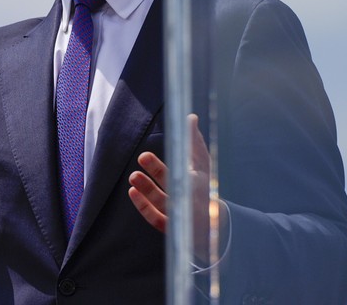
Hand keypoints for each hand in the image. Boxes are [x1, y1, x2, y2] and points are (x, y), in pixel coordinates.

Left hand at [128, 114, 226, 262]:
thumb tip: (190, 116)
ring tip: (133, 176)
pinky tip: (132, 192)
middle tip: (143, 156)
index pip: (195, 163)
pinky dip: (145, 207)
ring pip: (165, 202)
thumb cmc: (203, 189)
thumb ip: (194, 143)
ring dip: (149, 190)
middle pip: (178, 183)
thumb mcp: (201, 167)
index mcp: (200, 179)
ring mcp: (184, 214)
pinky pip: (158, 219)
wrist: (213, 228)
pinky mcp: (173, 229)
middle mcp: (193, 197)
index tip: (168, 139)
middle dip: (160, 171)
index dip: (185, 149)